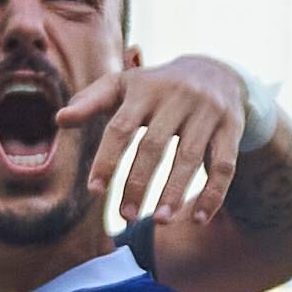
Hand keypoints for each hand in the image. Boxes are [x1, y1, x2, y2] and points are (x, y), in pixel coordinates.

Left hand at [57, 55, 246, 224]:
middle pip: (153, 146)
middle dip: (137, 184)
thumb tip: (60, 119)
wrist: (215, 70)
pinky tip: (199, 219)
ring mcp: (207, 112)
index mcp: (144, 88)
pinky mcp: (232, 127)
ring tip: (160, 221)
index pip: (120, 128)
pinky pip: (224, 165)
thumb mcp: (124, 85)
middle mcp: (176, 97)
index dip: (106, 160)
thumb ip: (92, 101)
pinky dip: (213, 194)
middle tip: (126, 216)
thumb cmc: (157, 86)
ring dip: (174, 193)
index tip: (95, 190)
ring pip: (189, 158)